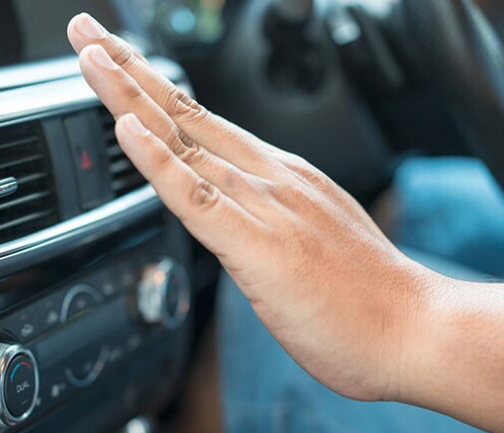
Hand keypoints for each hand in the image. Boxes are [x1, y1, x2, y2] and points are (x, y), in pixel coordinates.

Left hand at [67, 13, 439, 400]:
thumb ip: (268, 217)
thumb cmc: (366, 297)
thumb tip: (238, 216)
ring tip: (92, 57)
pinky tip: (127, 130)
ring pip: (182, 141)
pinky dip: (158, 162)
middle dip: (128, 70)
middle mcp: (266, 177)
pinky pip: (197, 198)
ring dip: (130, 96)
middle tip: (87, 33)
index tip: (119, 60)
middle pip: (183, 114)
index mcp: (276, 176)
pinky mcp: (259, 246)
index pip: (200, 120)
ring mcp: (263, 206)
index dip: (153, 87)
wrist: (417, 329)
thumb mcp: (307, 238)